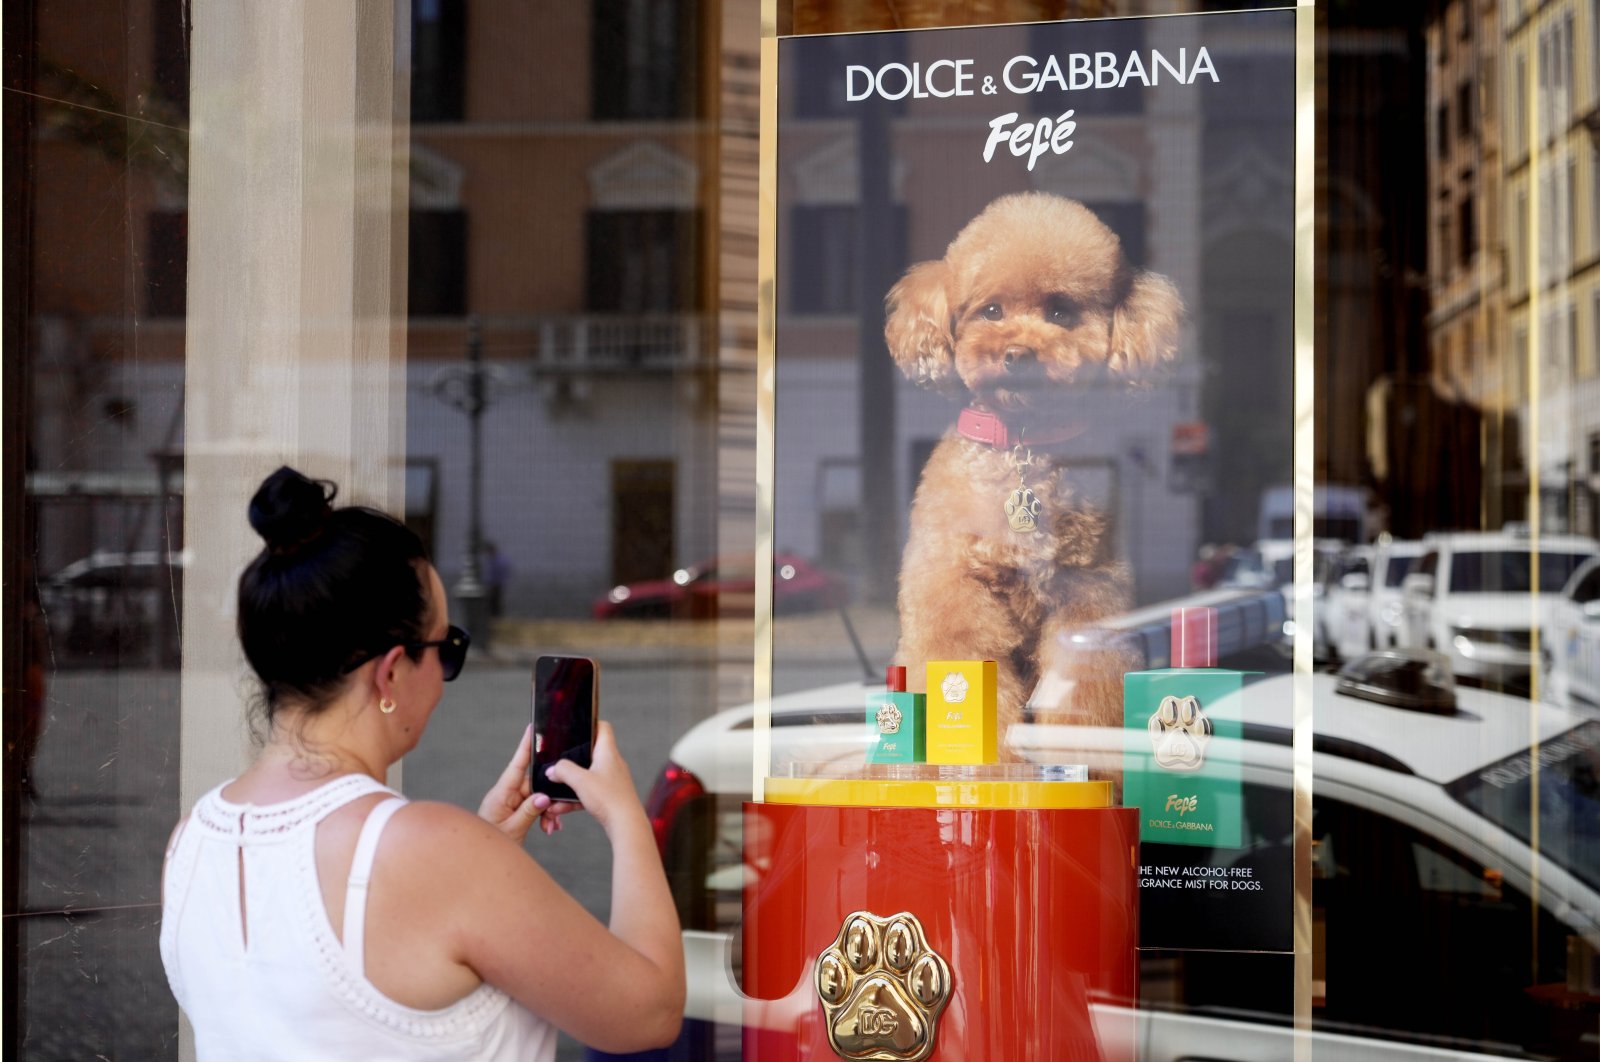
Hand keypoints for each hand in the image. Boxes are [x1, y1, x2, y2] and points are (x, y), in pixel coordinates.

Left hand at [478, 725, 551, 843]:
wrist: (479, 861)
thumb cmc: (489, 845)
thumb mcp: (513, 829)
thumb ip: (529, 811)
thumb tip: (544, 797)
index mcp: (501, 794)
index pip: (516, 766)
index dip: (525, 747)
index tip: (532, 729)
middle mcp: (506, 794)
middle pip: (533, 783)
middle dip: (548, 795)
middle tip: (557, 810)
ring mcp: (510, 802)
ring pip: (537, 796)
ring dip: (548, 810)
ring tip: (551, 825)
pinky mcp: (514, 810)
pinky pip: (534, 806)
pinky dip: (544, 815)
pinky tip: (549, 827)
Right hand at [542, 721, 641, 833]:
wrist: (626, 825)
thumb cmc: (609, 799)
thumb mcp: (580, 781)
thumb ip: (563, 771)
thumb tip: (552, 770)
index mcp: (608, 752)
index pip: (603, 727)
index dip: (590, 723)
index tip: (575, 726)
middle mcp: (612, 763)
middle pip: (589, 753)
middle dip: (571, 761)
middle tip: (557, 765)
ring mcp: (611, 780)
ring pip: (586, 776)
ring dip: (569, 785)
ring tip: (553, 795)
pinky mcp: (609, 796)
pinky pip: (588, 792)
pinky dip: (574, 798)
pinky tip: (560, 808)